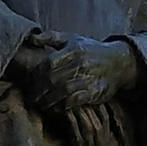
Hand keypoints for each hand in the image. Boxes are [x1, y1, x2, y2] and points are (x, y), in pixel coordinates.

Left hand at [10, 32, 138, 113]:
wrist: (118, 61)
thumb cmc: (89, 50)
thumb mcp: (71, 38)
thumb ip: (50, 37)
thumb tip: (30, 37)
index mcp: (72, 49)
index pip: (48, 64)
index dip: (36, 75)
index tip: (28, 83)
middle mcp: (80, 63)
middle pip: (53, 79)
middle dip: (38, 90)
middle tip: (31, 98)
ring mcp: (88, 78)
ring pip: (62, 91)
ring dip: (48, 100)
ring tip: (40, 105)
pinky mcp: (94, 91)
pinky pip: (74, 101)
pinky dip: (62, 106)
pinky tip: (55, 107)